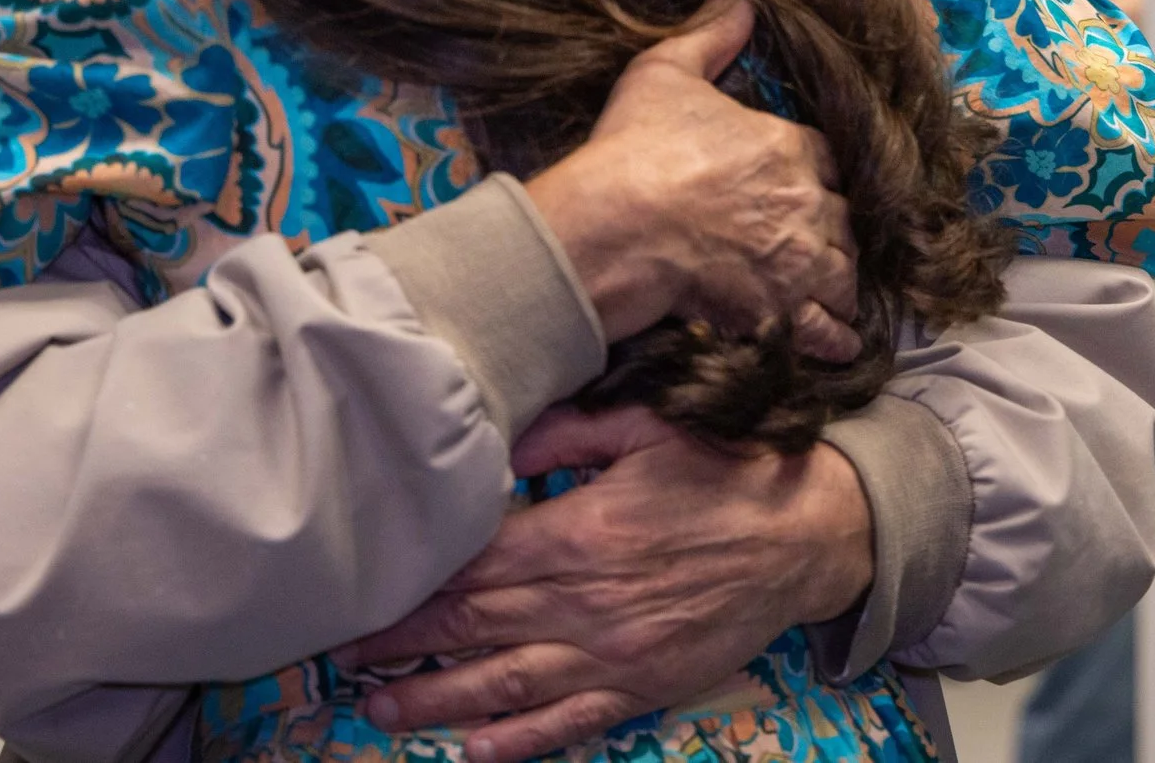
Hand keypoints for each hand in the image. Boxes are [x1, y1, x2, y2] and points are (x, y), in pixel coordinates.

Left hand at [339, 404, 874, 762]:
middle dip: (404, 645)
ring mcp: (615, 653)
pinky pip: (571, 722)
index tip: (363, 590)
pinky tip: (475, 752)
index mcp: (579, 534)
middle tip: (344, 658)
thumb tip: (497, 438)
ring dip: (440, 700)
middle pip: (474, 628)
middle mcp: (587, 602)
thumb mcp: (647, 425)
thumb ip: (566, 431)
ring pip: (508, 684)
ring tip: (384, 709)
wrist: (810, 534)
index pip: (473, 566)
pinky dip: (520, 742)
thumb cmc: (725, 471)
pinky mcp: (645, 686)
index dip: (413, 583)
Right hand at [523, 0, 858, 360]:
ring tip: (831, 287)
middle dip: (834, 226)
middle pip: (846, 218)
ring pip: (847, 275)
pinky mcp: (783, 314)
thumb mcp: (664, 72)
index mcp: (789, 146)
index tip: (809, 180)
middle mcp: (808, 205)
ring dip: (841, 279)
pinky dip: (839, 336)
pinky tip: (840, 339)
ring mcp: (800, 264)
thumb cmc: (634, 149)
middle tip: (815, 237)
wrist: (613, 228)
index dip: (818, 170)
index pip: (830, 157)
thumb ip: (710, 33)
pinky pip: (831, 332)